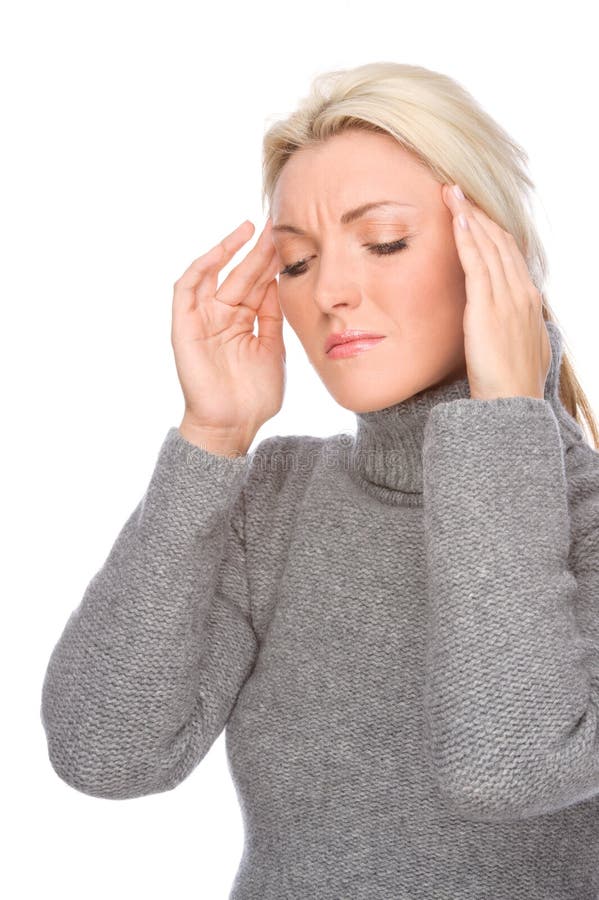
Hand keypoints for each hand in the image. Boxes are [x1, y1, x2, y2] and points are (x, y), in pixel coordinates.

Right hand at [171, 217, 284, 441]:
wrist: (233, 425)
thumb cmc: (254, 397)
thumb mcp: (273, 349)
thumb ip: (272, 317)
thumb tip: (280, 282)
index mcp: (244, 323)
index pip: (258, 285)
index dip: (272, 264)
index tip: (292, 241)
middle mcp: (222, 317)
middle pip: (240, 275)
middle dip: (257, 250)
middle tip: (275, 224)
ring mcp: (202, 320)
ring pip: (214, 275)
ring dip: (229, 250)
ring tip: (250, 228)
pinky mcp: (184, 326)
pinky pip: (187, 289)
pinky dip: (201, 268)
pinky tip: (220, 251)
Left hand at [442, 183, 551, 400]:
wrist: (511, 407)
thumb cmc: (510, 386)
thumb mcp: (519, 351)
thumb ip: (512, 330)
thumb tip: (506, 326)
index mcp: (528, 302)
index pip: (510, 255)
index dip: (491, 230)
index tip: (473, 212)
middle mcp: (522, 294)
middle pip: (501, 242)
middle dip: (479, 213)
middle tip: (458, 190)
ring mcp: (507, 299)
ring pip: (489, 246)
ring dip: (469, 216)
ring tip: (452, 192)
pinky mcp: (488, 308)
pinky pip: (477, 264)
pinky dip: (467, 238)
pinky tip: (457, 219)